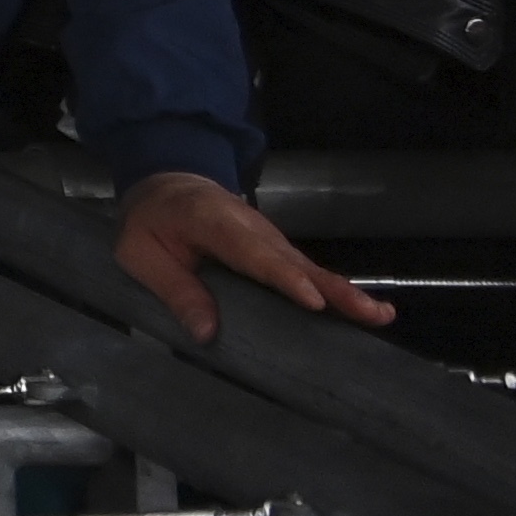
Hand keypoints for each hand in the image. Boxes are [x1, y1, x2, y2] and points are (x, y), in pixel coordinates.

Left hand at [113, 173, 387, 345]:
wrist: (165, 181)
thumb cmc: (149, 220)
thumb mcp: (138, 252)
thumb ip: (172, 288)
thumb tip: (206, 334)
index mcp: (212, 222)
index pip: (252, 251)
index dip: (283, 276)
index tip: (311, 300)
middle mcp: (251, 228)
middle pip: (294, 261)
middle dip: (332, 289)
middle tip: (369, 314)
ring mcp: (269, 238)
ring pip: (309, 267)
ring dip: (343, 292)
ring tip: (378, 316)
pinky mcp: (277, 251)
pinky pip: (307, 272)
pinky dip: (335, 291)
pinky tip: (363, 310)